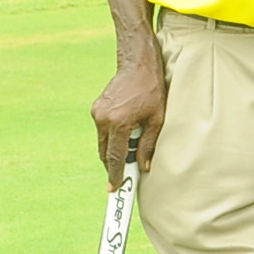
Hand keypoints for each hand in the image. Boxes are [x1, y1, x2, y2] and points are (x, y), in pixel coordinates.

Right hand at [92, 51, 164, 182]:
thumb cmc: (152, 90)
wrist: (137, 64)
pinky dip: (111, 137)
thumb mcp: (157, 118)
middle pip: (105, 152)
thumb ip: (149, 143)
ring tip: (128, 154)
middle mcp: (103, 119)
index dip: (115, 174)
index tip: (114, 188)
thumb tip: (144, 166)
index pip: (115, 156)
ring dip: (112, 151)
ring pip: (102, 142)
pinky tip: (124, 134)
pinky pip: (102, 131)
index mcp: (119, 123)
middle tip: (121, 177)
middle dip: (113, 166)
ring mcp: (97, 113)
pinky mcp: (96, 108)